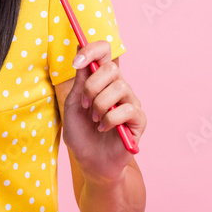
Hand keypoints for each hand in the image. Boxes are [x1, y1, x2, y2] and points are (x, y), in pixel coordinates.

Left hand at [61, 40, 145, 180]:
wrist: (90, 162)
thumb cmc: (81, 135)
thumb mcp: (73, 105)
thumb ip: (79, 80)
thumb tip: (79, 48)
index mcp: (101, 80)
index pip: (104, 52)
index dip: (91, 50)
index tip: (76, 62)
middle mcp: (118, 87)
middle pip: (111, 68)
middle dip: (92, 86)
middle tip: (84, 105)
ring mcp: (130, 102)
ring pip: (120, 87)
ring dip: (100, 105)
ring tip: (94, 120)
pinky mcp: (138, 120)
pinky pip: (128, 109)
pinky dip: (110, 119)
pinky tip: (103, 128)